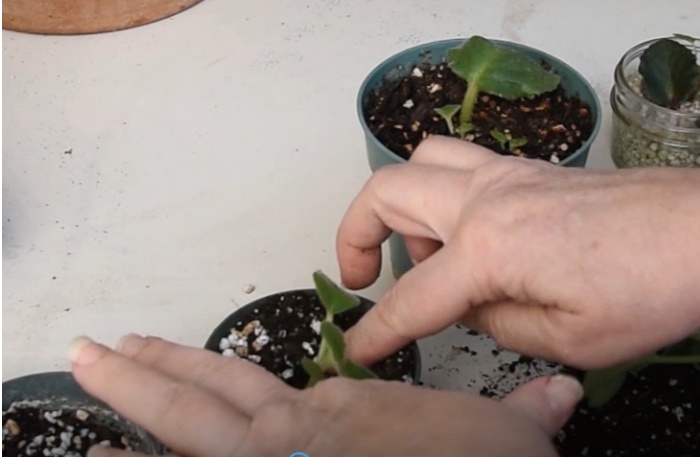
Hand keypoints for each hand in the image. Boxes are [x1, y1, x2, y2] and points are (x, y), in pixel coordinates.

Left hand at [71, 334, 581, 456]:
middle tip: (97, 349)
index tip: (166, 353)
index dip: (207, 371)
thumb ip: (523, 413)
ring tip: (89, 369)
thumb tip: (561, 392)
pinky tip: (106, 455)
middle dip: (149, 370)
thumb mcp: (502, 441)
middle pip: (204, 394)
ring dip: (136, 396)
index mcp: (336, 412)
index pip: (257, 387)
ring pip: (187, 423)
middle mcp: (290, 433)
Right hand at [338, 136, 699, 368]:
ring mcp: (507, 174)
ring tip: (422, 251)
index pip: (412, 298)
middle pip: (386, 191)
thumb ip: (496, 324)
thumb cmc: (650, 286)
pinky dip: (440, 193)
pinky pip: (459, 163)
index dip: (376, 331)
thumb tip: (469, 307)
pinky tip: (466, 232)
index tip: (356, 347)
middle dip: (353, 234)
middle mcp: (485, 197)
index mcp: (488, 247)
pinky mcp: (528, 170)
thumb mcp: (566, 339)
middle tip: (361, 275)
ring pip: (419, 161)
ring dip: (398, 203)